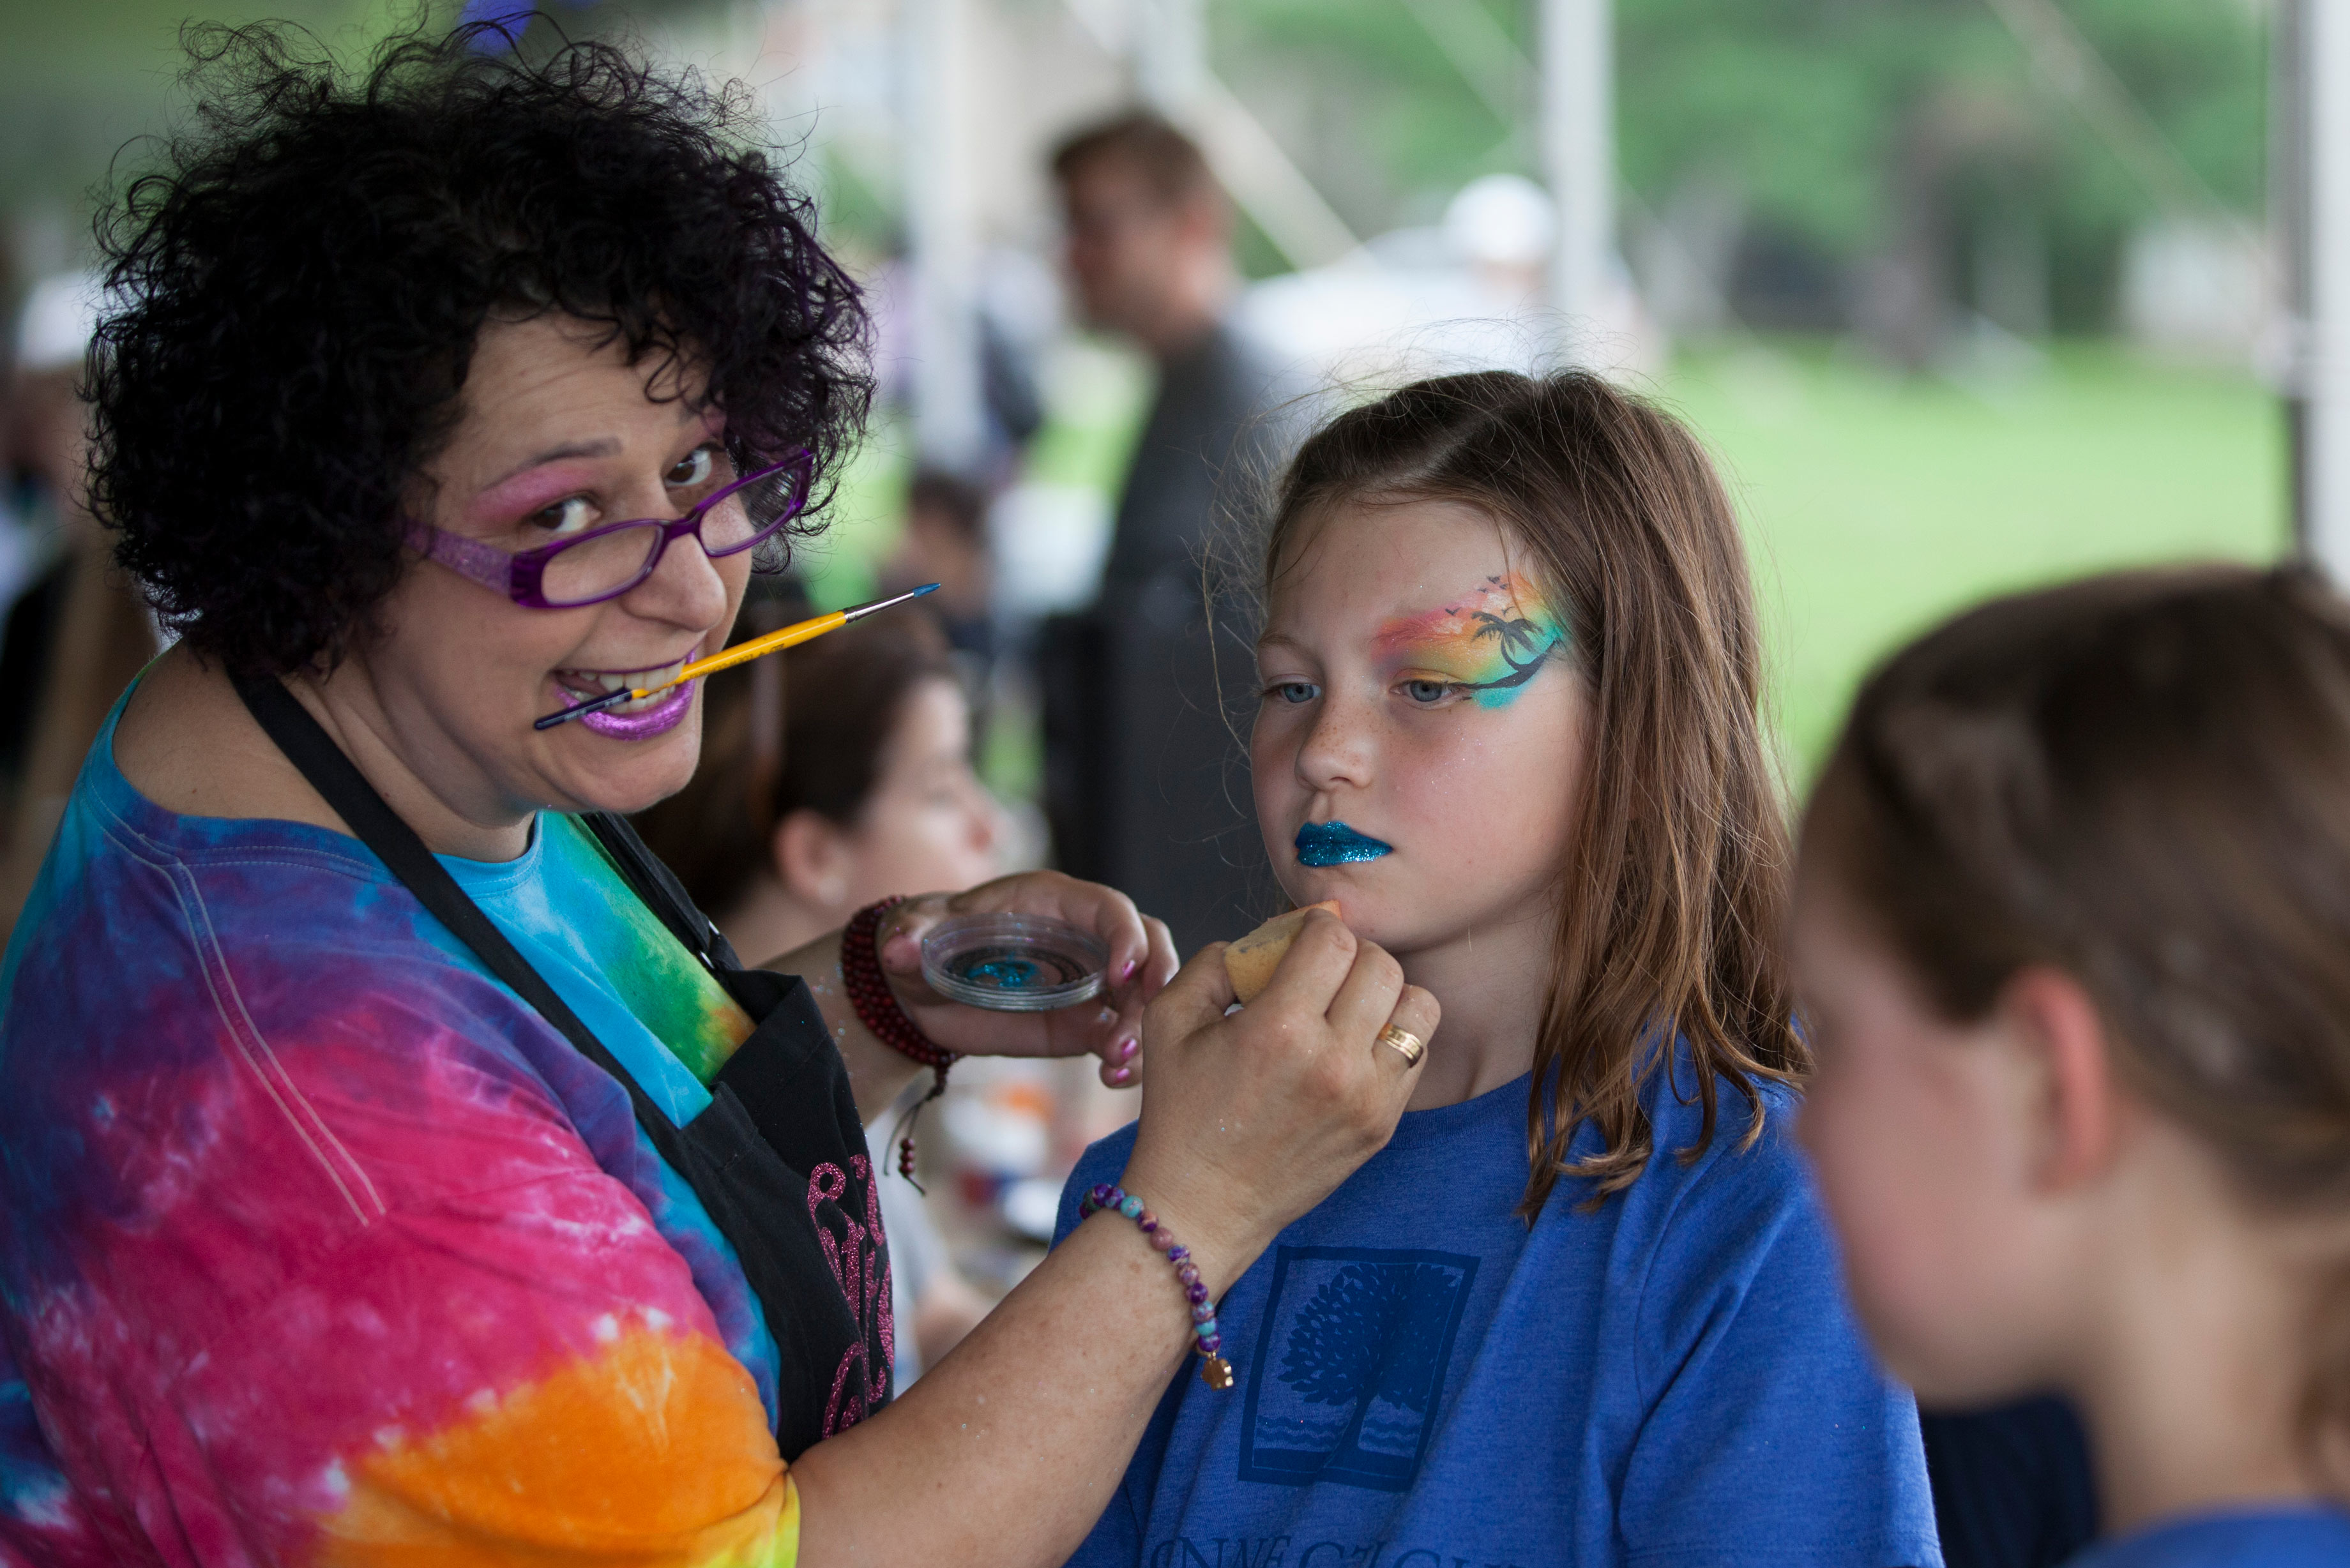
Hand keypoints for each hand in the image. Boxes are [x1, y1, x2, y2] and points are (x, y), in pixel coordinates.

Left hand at [876, 871, 1178, 1085]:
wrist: (922, 993)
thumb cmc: (925, 943)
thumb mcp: (913, 935)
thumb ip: (910, 936)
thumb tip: (900, 947)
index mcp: (1052, 902)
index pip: (1109, 908)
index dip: (1125, 935)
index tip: (1122, 974)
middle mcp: (1084, 938)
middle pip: (1149, 946)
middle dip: (1158, 980)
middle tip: (1144, 1023)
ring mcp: (1091, 982)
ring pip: (1144, 994)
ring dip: (1145, 1026)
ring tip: (1120, 1063)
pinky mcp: (1085, 1023)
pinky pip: (1122, 1035)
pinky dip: (1129, 1057)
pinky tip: (1113, 1079)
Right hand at [1111, 910, 1437, 1290]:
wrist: (1202, 1206)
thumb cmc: (1180, 1111)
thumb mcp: (1167, 1020)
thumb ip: (1214, 962)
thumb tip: (1267, 936)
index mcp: (1278, 1029)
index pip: (1334, 940)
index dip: (1319, 924)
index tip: (1302, 936)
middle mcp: (1332, 1061)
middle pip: (1382, 965)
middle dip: (1353, 953)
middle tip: (1324, 968)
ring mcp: (1366, 1098)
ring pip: (1417, 1006)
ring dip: (1385, 993)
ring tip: (1351, 1005)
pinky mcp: (1382, 1125)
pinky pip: (1415, 1055)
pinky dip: (1391, 1038)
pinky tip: (1354, 1046)